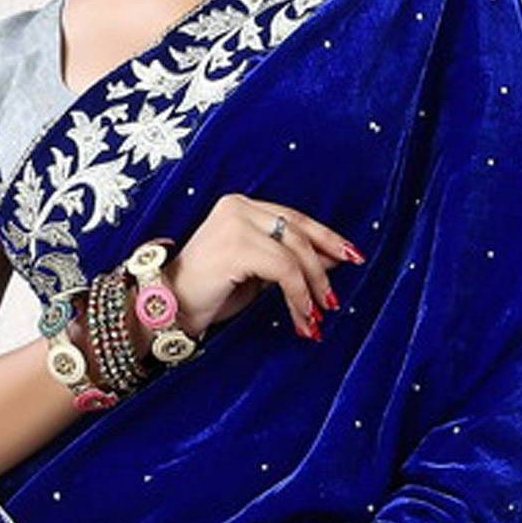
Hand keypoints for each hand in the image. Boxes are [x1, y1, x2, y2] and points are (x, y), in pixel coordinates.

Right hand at [161, 193, 365, 339]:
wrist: (169, 307)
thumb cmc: (210, 290)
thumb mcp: (257, 272)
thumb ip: (289, 260)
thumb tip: (333, 259)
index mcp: (242, 205)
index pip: (295, 217)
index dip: (326, 237)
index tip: (352, 256)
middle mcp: (239, 206)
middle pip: (299, 231)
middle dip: (324, 266)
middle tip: (335, 298)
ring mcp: (236, 222)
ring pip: (295, 252)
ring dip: (313, 288)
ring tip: (316, 317)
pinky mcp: (236, 245)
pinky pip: (284, 270)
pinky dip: (298, 296)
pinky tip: (300, 317)